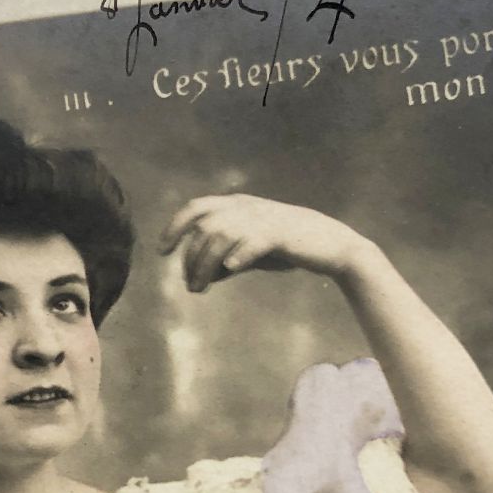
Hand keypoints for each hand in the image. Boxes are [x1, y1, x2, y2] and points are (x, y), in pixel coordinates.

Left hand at [157, 194, 381, 292]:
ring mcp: (263, 219)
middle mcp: (246, 207)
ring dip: (206, 265)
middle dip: (191, 259)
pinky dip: (238, 254)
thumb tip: (203, 276)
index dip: (175, 226)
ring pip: (221, 238)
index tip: (163, 250)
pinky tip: (230, 269)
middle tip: (191, 286)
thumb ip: (226, 258)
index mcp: (237, 204)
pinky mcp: (280, 234)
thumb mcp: (250, 252)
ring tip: (201, 289)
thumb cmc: (288, 248)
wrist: (329, 244)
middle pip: (204, 229)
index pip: (196, 208)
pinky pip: (252, 242)